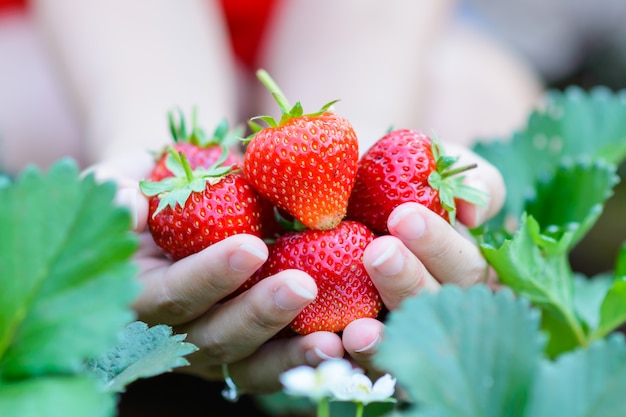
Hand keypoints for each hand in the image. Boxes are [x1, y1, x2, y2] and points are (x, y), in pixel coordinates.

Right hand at [88, 156, 345, 394]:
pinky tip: (340, 350)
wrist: (173, 211)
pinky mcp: (240, 355)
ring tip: (333, 337)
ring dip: (289, 353)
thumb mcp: (122, 180)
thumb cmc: (150, 192)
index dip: (208, 276)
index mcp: (134, 294)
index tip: (252, 247)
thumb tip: (127, 205)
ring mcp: (205, 350)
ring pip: (245, 363)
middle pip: (210, 338)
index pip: (169, 293)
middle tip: (303, 286)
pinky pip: (270, 368)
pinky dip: (303, 363)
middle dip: (258, 315)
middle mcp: (168, 334)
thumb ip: (118, 190)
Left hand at [341, 145, 504, 371]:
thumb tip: (475, 215)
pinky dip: (350, 363)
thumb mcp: (428, 164)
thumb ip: (470, 181)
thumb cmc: (384, 174)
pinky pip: (364, 371)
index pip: (465, 267)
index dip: (439, 246)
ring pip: (402, 348)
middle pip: (436, 308)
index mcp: (461, 268)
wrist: (334, 186)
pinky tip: (334, 348)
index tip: (403, 216)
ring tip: (358, 328)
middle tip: (378, 252)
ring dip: (384, 339)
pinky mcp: (366, 353)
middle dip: (408, 281)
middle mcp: (438, 306)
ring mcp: (404, 335)